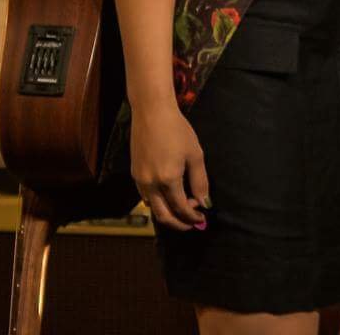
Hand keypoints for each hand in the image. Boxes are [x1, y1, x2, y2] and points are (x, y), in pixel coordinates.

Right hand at [130, 101, 209, 230]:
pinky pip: (145, 197)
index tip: (202, 219)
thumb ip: (200, 181)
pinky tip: (169, 198)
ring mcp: (139, 180)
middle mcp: (150, 184)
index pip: (181, 208)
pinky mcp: (134, 175)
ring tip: (184, 211)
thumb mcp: (195, 155)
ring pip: (152, 208)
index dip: (192, 216)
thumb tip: (205, 202)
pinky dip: (158, 203)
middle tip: (193, 224)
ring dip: (168, 214)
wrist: (152, 114)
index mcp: (168, 180)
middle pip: (163, 216)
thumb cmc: (178, 131)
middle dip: (179, 223)